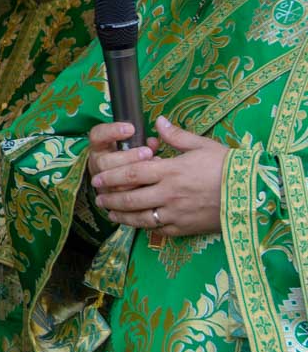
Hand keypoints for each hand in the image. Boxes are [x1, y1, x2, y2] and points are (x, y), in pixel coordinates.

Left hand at [88, 116, 225, 237]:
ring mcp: (176, 213)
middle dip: (111, 198)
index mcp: (171, 171)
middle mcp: (169, 193)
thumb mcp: (203, 145)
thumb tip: (159, 122)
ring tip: (109, 212)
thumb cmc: (228, 166)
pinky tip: (135, 224)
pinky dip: (143, 227)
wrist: (254, 194)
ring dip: (121, 216)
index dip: (112, 176)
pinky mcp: (185, 227)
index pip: (132, 173)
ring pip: (140, 217)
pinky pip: (158, 229)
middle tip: (98, 197)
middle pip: (130, 197)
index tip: (98, 177)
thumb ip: (177, 136)